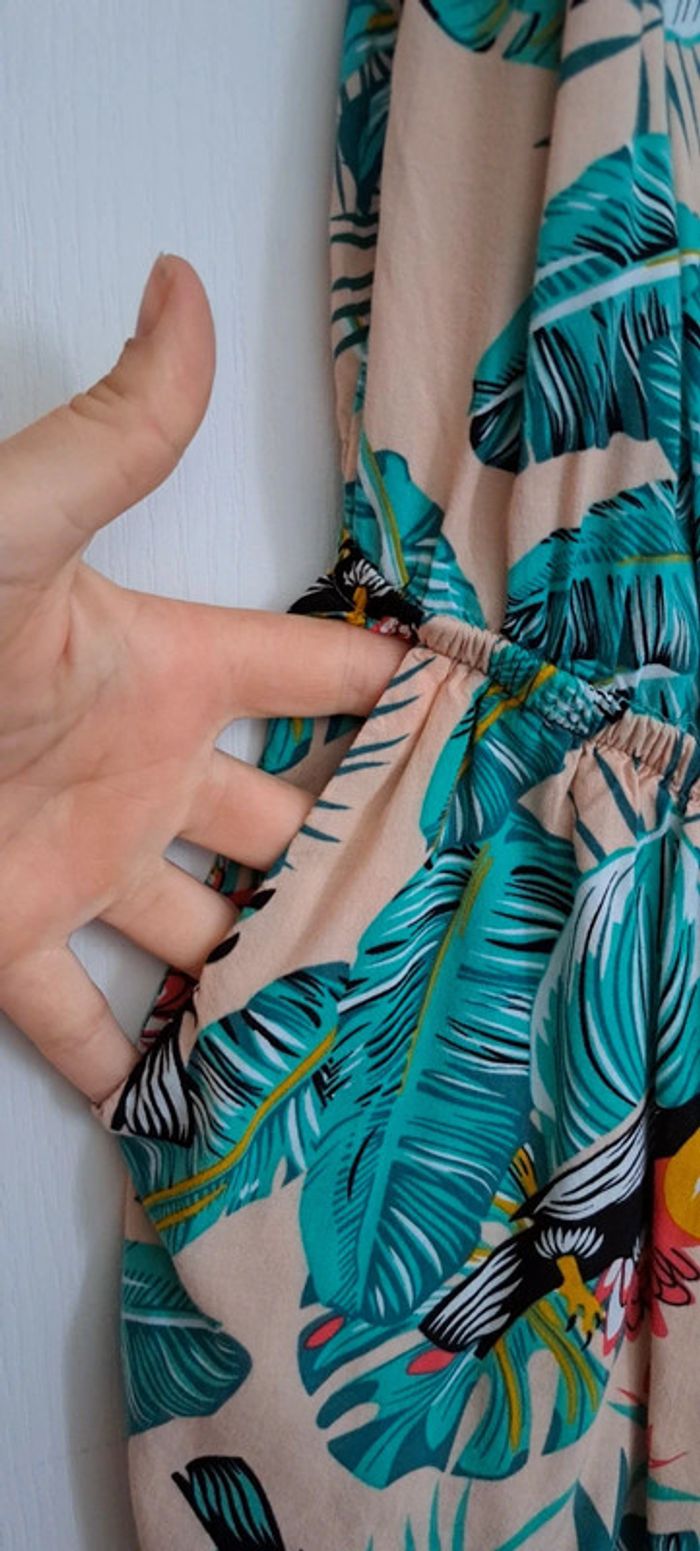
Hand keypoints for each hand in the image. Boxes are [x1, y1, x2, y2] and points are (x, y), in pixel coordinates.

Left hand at [0, 255, 406, 1102]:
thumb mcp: (19, 535)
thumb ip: (117, 438)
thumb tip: (182, 287)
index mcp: (164, 672)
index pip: (313, 676)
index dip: (395, 690)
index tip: (485, 724)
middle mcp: (141, 774)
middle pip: (281, 822)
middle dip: (352, 859)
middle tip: (445, 916)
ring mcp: (82, 864)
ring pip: (202, 934)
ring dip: (263, 975)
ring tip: (353, 1024)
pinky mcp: (10, 940)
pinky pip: (86, 1024)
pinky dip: (133, 1070)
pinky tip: (194, 1110)